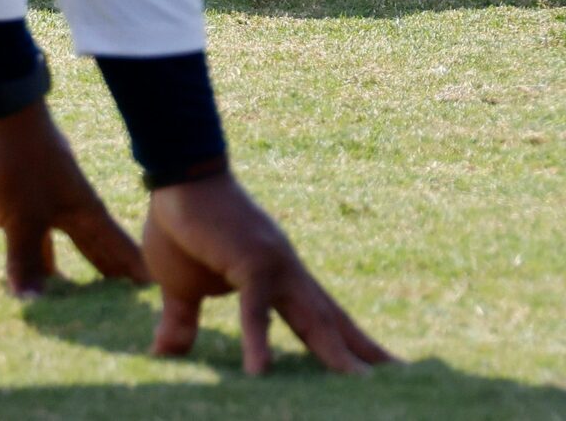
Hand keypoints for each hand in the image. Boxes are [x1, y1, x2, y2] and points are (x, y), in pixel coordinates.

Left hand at [0, 103, 147, 297]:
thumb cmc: (19, 159)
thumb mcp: (24, 215)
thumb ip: (26, 258)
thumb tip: (32, 304)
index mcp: (79, 211)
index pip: (113, 249)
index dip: (131, 271)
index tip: (151, 294)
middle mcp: (58, 210)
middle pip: (78, 252)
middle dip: (87, 279)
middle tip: (98, 310)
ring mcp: (25, 204)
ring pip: (32, 248)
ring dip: (31, 272)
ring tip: (34, 306)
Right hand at [145, 174, 391, 374]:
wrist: (178, 178)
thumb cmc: (183, 229)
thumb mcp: (183, 289)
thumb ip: (184, 322)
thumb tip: (165, 352)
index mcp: (280, 280)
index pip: (319, 319)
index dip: (346, 344)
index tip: (377, 367)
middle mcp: (289, 274)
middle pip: (332, 321)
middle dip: (362, 352)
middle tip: (399, 378)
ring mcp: (274, 267)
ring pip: (311, 319)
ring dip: (334, 355)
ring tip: (360, 386)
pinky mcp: (249, 263)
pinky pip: (255, 309)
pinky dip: (258, 340)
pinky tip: (260, 371)